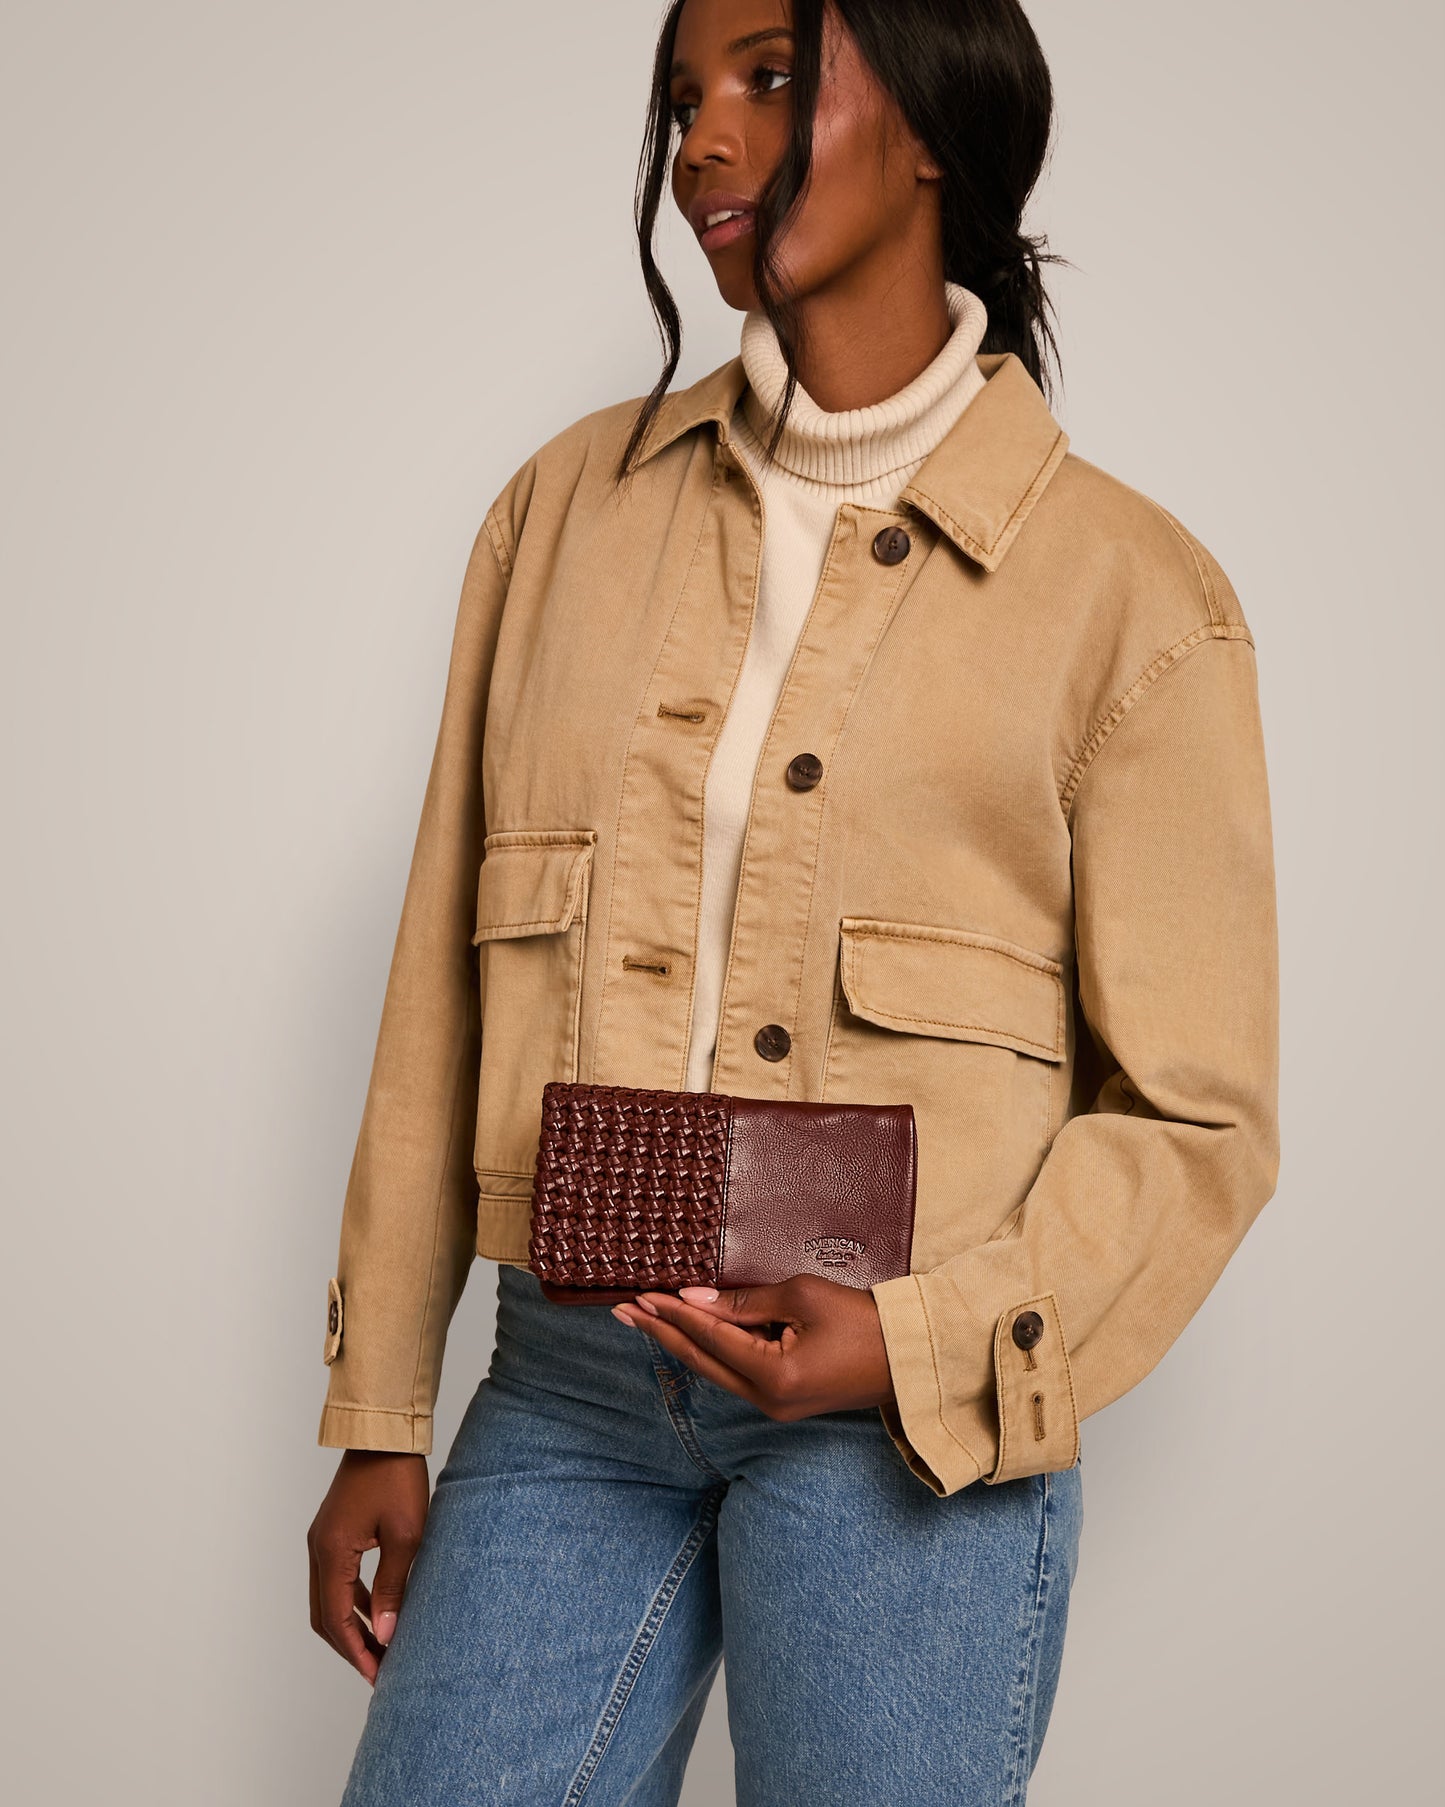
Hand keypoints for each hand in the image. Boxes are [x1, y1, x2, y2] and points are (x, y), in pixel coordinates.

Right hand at [307, 1450, 428, 1684]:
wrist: (385, 1434)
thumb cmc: (398, 1478)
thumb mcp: (404, 1535)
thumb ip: (392, 1586)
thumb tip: (386, 1632)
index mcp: (331, 1551)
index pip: (335, 1619)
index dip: (356, 1651)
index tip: (378, 1675)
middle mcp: (318, 1548)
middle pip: (324, 1615)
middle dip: (350, 1645)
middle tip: (379, 1669)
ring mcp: (322, 1539)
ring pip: (327, 1598)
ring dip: (350, 1624)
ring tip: (381, 1645)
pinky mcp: (333, 1531)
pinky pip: (335, 1578)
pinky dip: (352, 1600)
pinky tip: (377, 1609)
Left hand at [613, 1273, 896, 1418]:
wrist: (908, 1357)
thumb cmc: (862, 1320)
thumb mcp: (803, 1296)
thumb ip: (745, 1302)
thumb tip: (695, 1301)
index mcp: (773, 1375)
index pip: (708, 1338)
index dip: (671, 1314)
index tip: (639, 1295)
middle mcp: (767, 1400)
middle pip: (700, 1362)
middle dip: (660, 1334)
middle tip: (621, 1311)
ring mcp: (775, 1406)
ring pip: (714, 1371)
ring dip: (680, 1343)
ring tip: (646, 1318)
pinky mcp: (784, 1401)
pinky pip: (736, 1373)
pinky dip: (710, 1351)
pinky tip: (690, 1334)